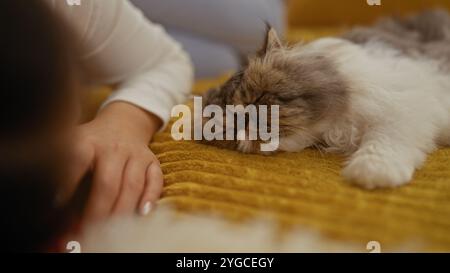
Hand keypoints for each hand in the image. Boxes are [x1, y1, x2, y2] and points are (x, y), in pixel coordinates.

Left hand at [61, 102, 163, 224]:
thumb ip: (65, 169)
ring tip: (113, 228)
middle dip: (99, 209)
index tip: (57, 204)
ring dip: (122, 209)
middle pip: (108, 181)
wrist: (124, 123)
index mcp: (88, 142)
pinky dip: (150, 198)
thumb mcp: (75, 144)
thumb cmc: (93, 142)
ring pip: (132, 184)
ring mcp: (136, 154)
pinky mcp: (152, 161)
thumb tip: (54, 205)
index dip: (67, 183)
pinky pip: (155, 181)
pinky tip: (142, 213)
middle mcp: (114, 148)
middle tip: (90, 228)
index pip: (77, 161)